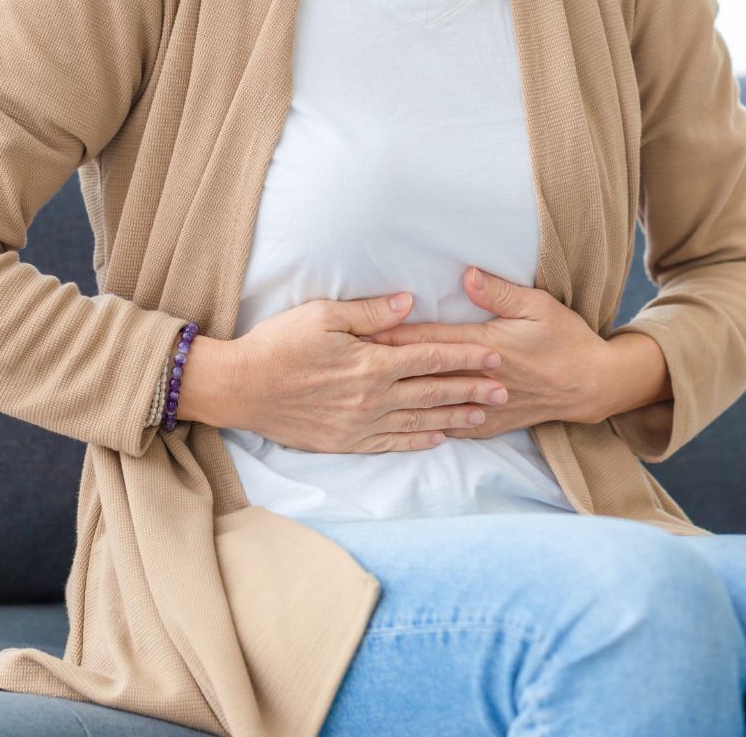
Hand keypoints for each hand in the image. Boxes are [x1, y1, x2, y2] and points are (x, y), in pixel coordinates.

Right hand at [218, 290, 511, 452]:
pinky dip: (419, 440)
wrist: (240, 388)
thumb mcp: (322, 315)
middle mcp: (372, 397)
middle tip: (505, 390)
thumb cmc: (278, 345)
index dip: (465, 356)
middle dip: (472, 389)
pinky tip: (439, 438)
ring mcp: (361, 424)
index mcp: (371, 363)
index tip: (494, 354)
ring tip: (484, 416)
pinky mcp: (346, 441)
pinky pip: (392, 442)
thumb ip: (370, 312)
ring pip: (420, 420)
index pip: (431, 357)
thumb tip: (410, 303)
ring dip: (455, 417)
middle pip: (433, 391)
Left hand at [363, 266, 615, 437]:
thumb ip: (499, 292)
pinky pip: (452, 425)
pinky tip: (403, 427)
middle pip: (423, 372)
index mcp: (486, 346)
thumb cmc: (565, 338)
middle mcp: (479, 378)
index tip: (362, 332)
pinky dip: (427, 425)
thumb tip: (467, 275)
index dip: (394, 337)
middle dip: (385, 368)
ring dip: (399, 396)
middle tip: (348, 364)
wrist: (592, 384)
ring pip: (433, 402)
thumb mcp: (538, 305)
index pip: (430, 340)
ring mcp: (484, 404)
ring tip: (366, 394)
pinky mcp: (492, 421)